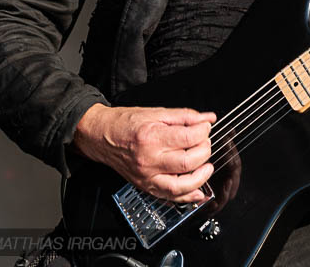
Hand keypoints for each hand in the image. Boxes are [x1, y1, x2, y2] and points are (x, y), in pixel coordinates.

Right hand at [72, 103, 215, 202]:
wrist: (101, 136)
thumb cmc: (125, 124)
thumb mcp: (156, 112)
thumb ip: (185, 116)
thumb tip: (208, 118)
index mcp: (151, 138)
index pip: (188, 139)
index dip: (203, 132)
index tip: (206, 127)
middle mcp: (148, 160)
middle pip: (187, 163)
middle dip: (204, 152)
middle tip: (205, 143)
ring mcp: (146, 176)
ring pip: (179, 187)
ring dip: (200, 178)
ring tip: (206, 167)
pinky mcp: (145, 186)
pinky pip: (168, 197)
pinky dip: (186, 197)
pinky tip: (198, 192)